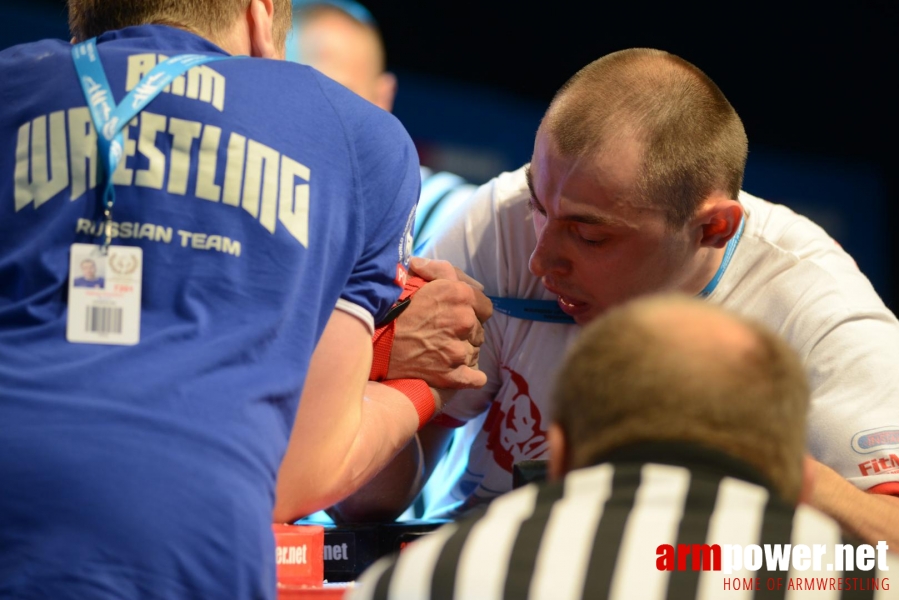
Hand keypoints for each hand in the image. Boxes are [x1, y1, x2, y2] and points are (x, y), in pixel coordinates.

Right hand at [388, 257, 492, 387]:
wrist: (368, 337)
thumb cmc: (389, 304)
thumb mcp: (415, 275)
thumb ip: (443, 271)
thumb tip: (471, 283)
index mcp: (460, 295)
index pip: (485, 307)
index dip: (472, 311)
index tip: (457, 315)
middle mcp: (464, 321)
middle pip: (478, 331)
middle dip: (464, 332)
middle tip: (441, 333)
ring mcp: (458, 351)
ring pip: (474, 353)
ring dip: (461, 352)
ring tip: (438, 349)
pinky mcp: (451, 375)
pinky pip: (475, 377)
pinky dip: (468, 376)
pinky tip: (454, 370)